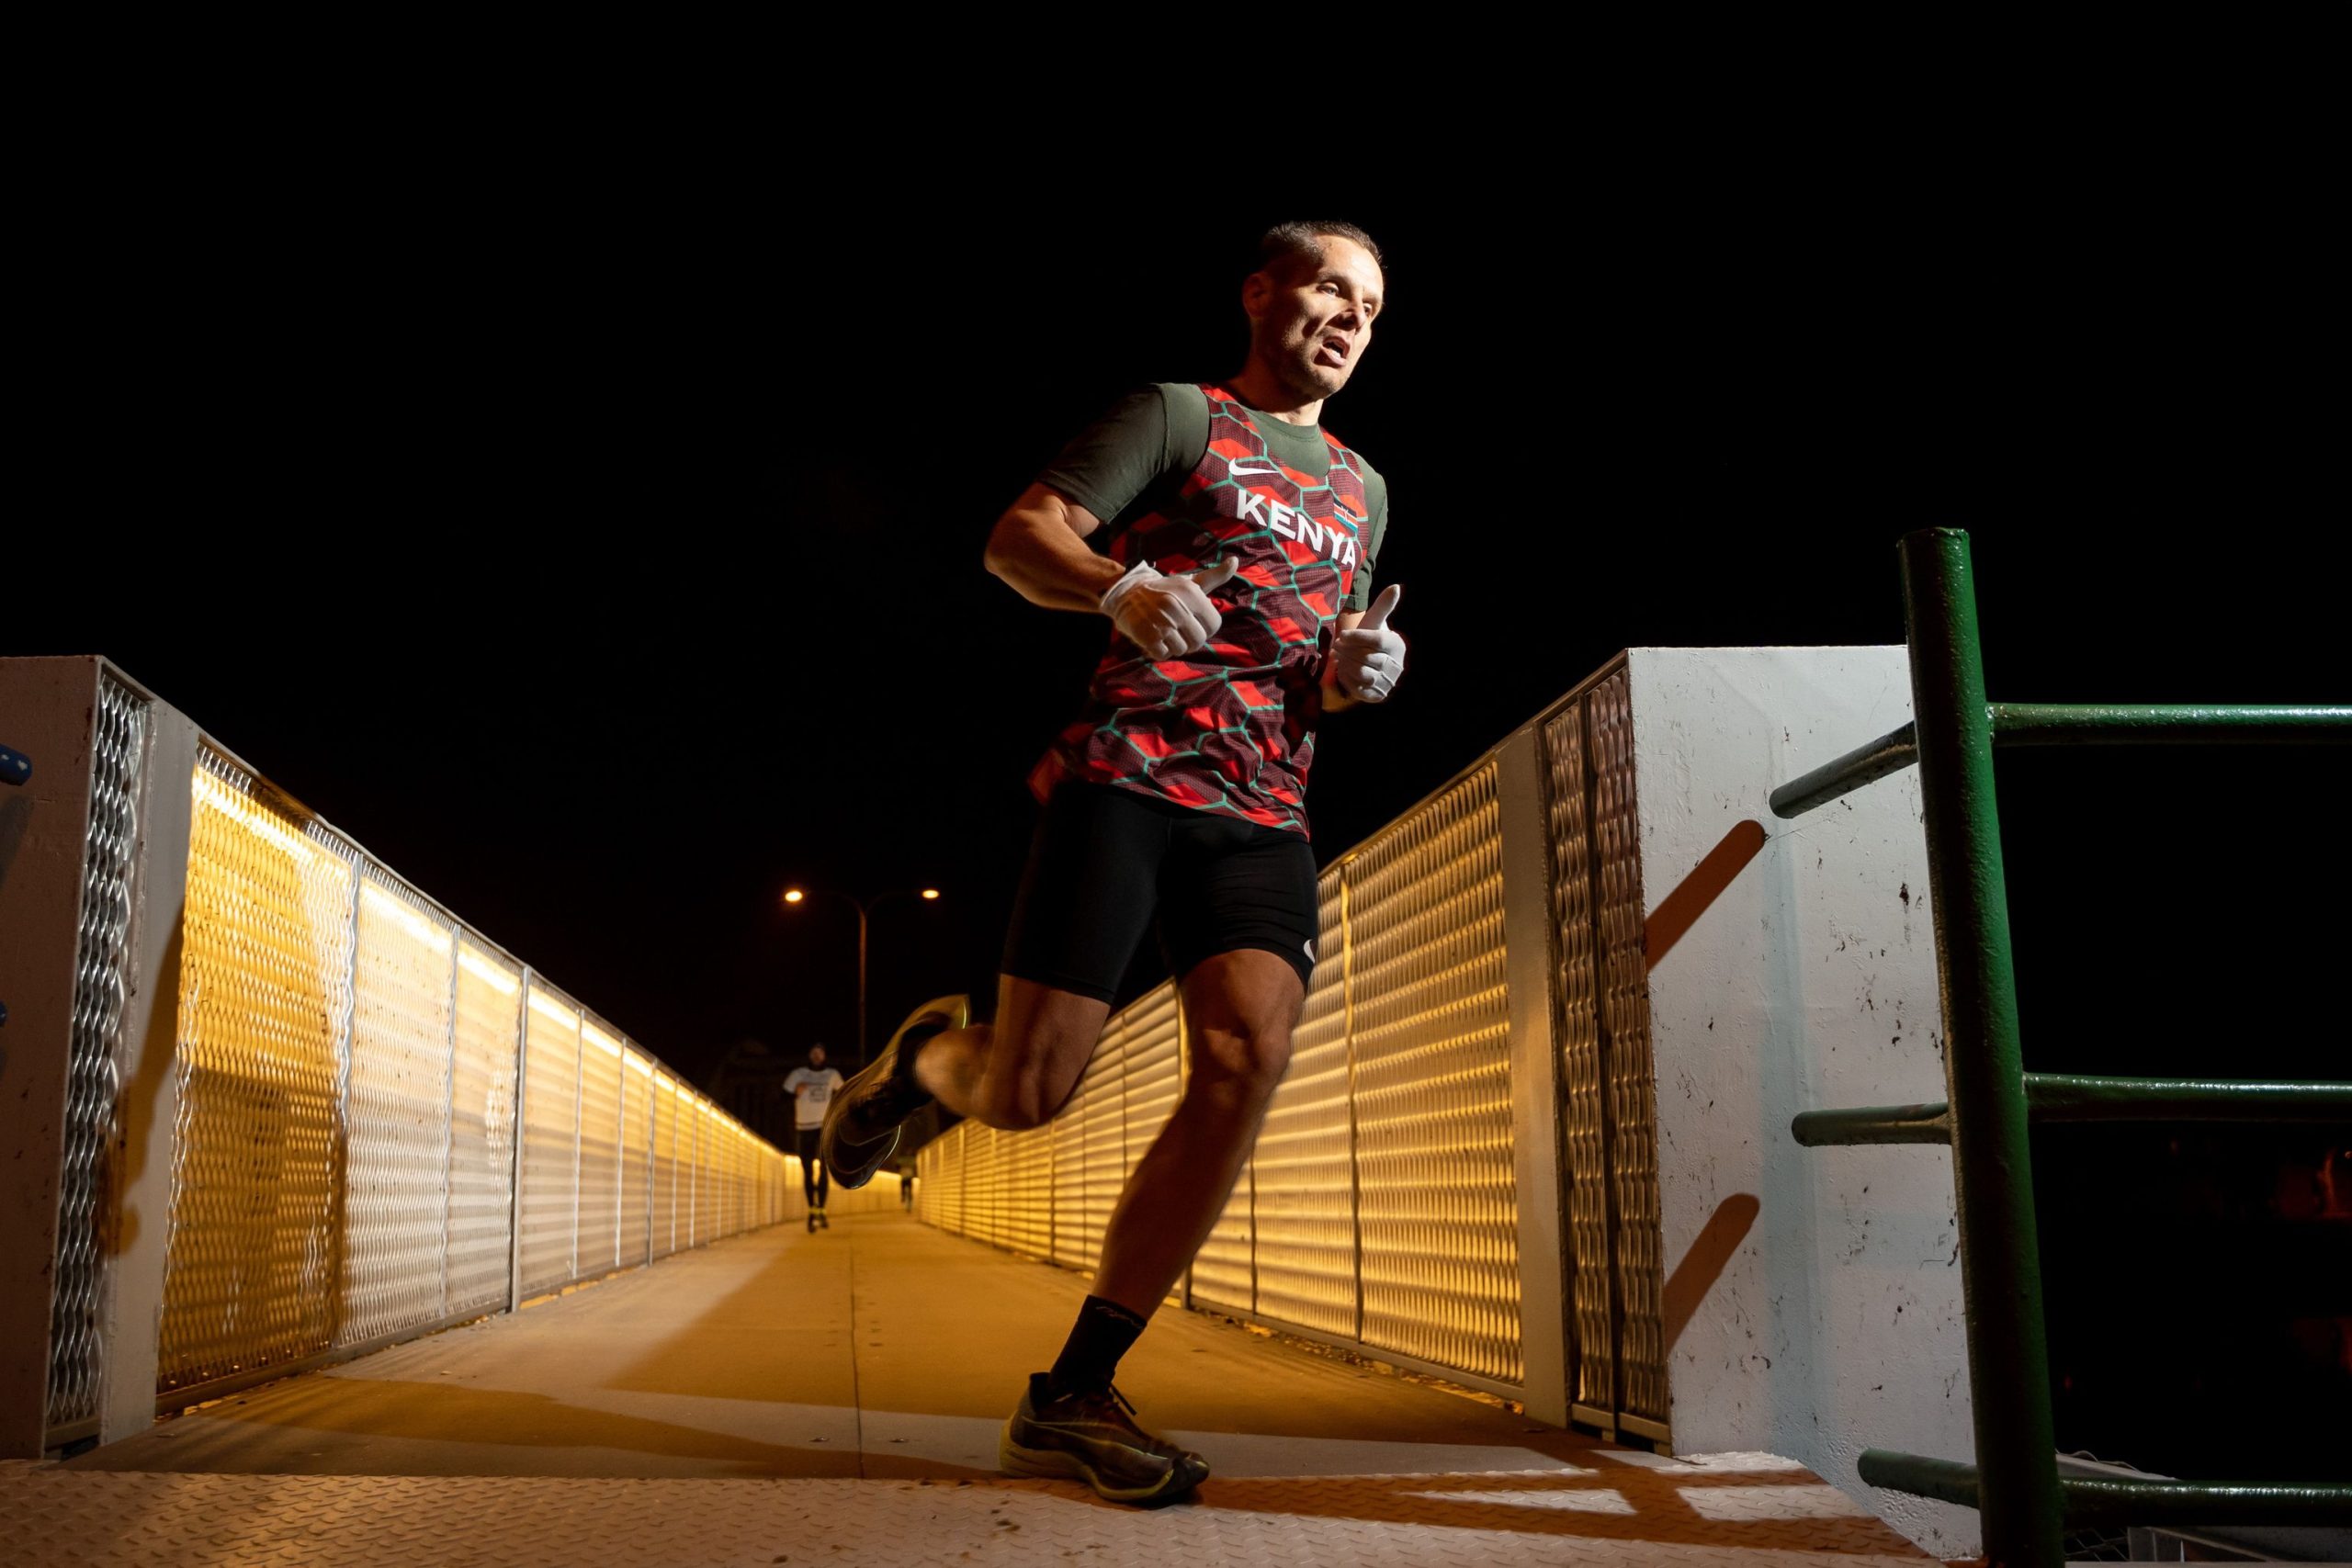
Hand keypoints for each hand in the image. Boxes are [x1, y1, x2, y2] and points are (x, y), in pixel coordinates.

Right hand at [1100, 558, 1237, 659]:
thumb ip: (1215, 576)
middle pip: (1198, 641)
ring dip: (1173, 646)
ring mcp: (1161, 622)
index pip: (1214, 625)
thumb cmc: (1165, 590)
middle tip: (1176, 630)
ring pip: (1181, 650)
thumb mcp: (1190, 581)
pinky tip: (1153, 637)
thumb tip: (1235, 562)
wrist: (1126, 592)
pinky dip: (1158, 651)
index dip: (1204, 628)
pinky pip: (1163, 655)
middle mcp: (1177, 606)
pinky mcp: (1146, 635)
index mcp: (1191, 592)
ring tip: (1163, 632)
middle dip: (1189, 640)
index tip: (1192, 622)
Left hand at [1331, 584, 1404, 700]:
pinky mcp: (1376, 696)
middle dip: (1348, 651)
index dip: (1357, 637)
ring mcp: (1388, 683)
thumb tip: (1396, 587)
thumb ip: (1383, 605)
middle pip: (1368, 658)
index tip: (1342, 635)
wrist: (1369, 661)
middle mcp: (1397, 666)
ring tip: (1339, 657)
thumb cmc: (1369, 637)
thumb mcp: (1375, 620)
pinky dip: (1347, 679)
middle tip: (1336, 646)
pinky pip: (1358, 689)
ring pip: (1363, 674)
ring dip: (1346, 665)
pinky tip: (1343, 670)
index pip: (1377, 640)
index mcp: (1397, 645)